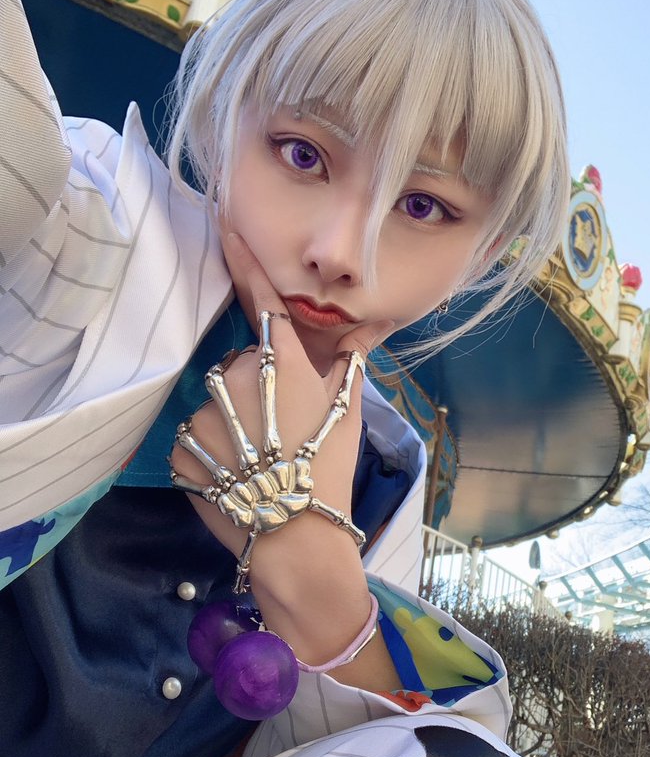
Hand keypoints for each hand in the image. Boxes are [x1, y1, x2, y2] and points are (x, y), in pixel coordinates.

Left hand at [170, 234, 391, 564]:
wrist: (296, 537)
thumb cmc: (329, 470)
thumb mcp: (351, 413)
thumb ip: (350, 364)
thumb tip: (361, 333)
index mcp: (282, 363)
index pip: (260, 299)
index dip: (243, 257)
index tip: (224, 219)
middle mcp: (237, 377)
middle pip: (240, 365)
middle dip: (255, 388)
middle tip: (277, 431)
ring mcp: (203, 414)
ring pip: (215, 404)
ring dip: (230, 423)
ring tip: (255, 462)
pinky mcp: (181, 449)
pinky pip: (192, 440)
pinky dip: (209, 455)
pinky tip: (235, 479)